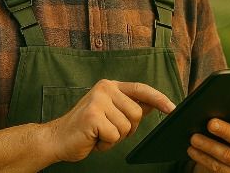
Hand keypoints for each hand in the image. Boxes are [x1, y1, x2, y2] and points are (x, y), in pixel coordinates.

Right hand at [42, 79, 175, 162]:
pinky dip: (106, 144)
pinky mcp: (93, 116)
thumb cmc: (85, 128)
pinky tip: (93, 139)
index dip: (159, 99)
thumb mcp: (109, 112)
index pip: (141, 89)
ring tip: (98, 134)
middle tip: (107, 130)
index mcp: (110, 86)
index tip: (172, 108)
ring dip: (114, 138)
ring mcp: (98, 101)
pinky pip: (114, 136)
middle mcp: (105, 88)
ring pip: (127, 127)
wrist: (56, 139)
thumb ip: (128, 106)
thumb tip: (154, 104)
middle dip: (126, 129)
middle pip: (137, 114)